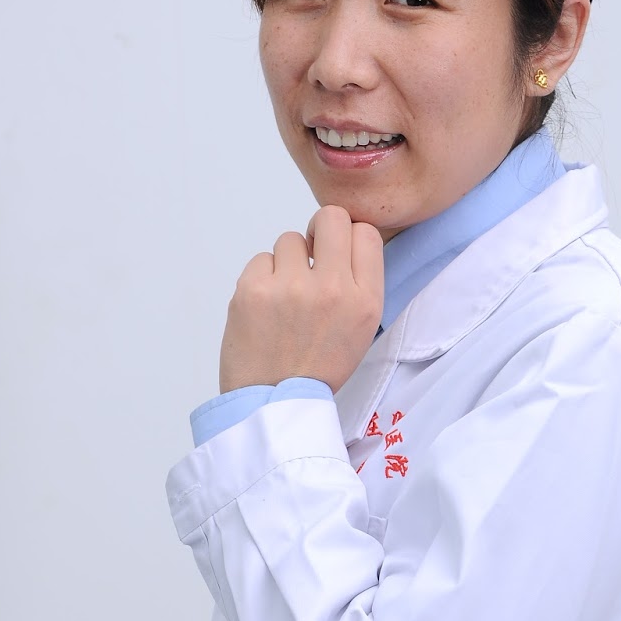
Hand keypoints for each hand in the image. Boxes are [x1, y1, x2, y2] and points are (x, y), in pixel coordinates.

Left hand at [219, 206, 383, 394]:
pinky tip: (264, 309)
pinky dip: (261, 279)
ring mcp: (292, 286)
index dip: (348, 238)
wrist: (273, 403)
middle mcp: (333, 289)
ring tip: (284, 299)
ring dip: (286, 263)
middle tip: (310, 258)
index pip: (366, 233)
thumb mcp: (359, 330)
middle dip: (319, 230)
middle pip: (331, 217)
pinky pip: (260, 259)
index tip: (336, 254)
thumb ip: (358, 285)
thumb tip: (341, 242)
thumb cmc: (316, 368)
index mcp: (366, 301)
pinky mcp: (254, 288)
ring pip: (289, 239)